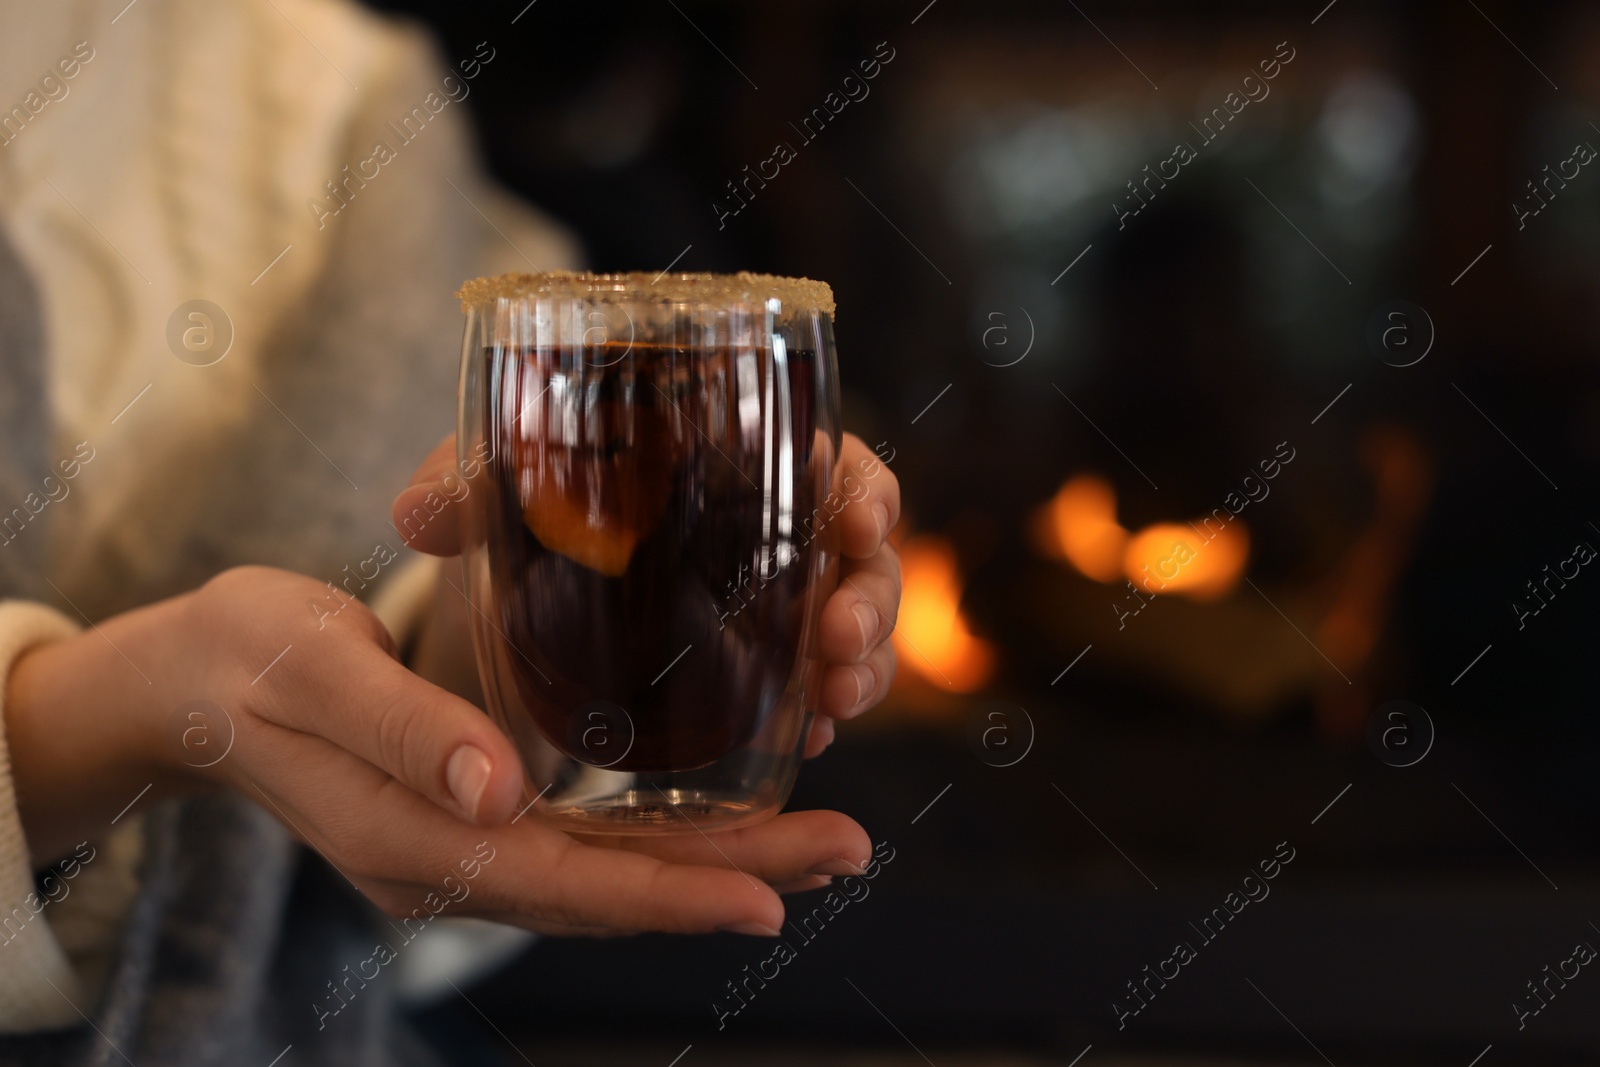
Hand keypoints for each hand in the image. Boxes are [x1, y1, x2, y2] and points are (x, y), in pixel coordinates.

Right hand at [5, 567, 871, 934]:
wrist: (189, 682)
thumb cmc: (244, 658)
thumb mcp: (311, 669)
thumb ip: (404, 726)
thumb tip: (499, 788)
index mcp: (410, 838)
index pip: (564, 882)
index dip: (671, 893)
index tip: (772, 892)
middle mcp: (445, 864)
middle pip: (607, 892)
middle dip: (729, 879)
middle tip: (844, 853)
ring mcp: (458, 851)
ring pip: (604, 878)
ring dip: (709, 868)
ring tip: (814, 848)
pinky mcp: (467, 821)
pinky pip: (580, 852)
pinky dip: (657, 849)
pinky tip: (718, 830)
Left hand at [393, 431, 901, 757]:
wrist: (523, 580)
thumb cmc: (531, 506)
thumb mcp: (498, 484)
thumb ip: (465, 485)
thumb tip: (422, 515)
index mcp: (738, 460)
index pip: (834, 461)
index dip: (864, 490)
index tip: (859, 522)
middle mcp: (773, 534)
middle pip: (860, 557)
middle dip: (870, 599)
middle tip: (838, 637)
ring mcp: (774, 608)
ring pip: (852, 631)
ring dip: (861, 668)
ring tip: (833, 705)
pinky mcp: (759, 673)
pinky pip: (813, 694)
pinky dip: (819, 718)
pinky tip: (810, 740)